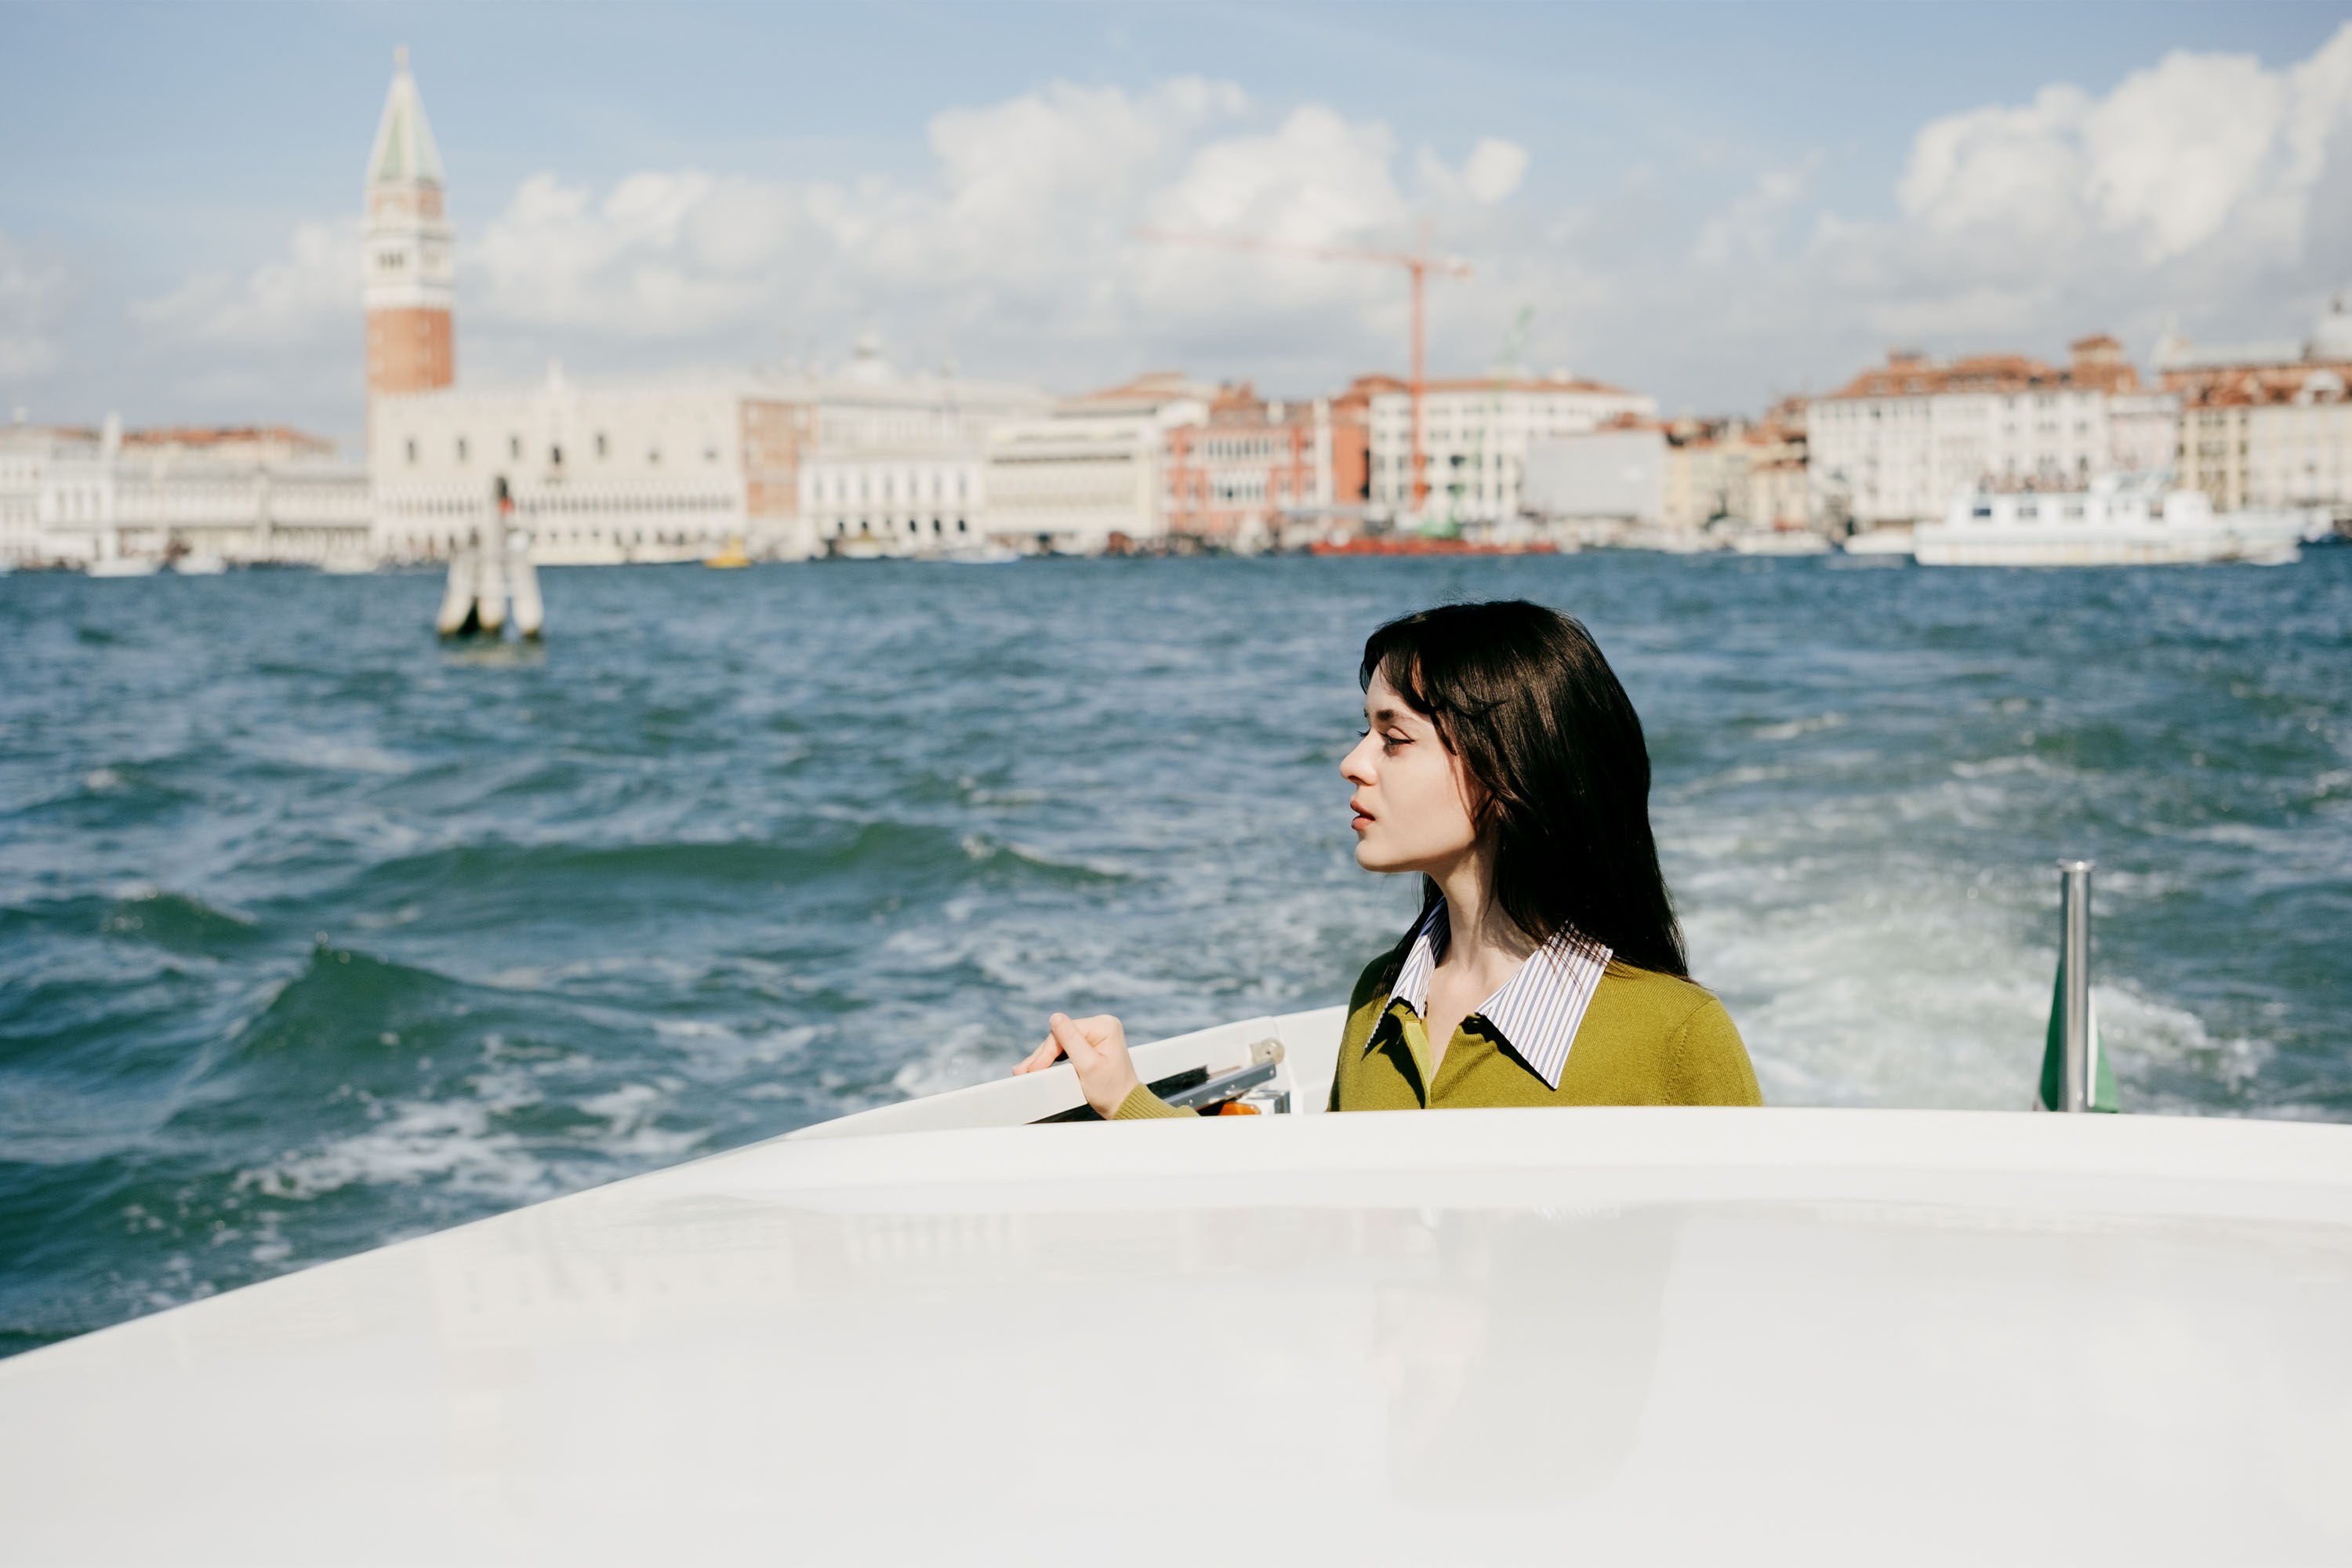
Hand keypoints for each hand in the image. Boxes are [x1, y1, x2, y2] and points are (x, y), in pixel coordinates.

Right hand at [1011, 1012, 1141, 1118]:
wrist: (1123, 1105)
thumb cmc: (1111, 1089)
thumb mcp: (1088, 1065)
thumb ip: (1071, 1040)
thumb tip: (1055, 1017)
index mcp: (1104, 1026)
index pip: (1065, 1031)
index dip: (1047, 1050)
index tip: (1032, 1069)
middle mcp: (1102, 1025)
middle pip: (1062, 1036)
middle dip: (1043, 1055)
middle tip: (1023, 1071)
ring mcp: (1097, 1034)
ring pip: (1062, 1042)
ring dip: (1045, 1057)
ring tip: (1027, 1071)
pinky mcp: (1092, 1044)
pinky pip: (1068, 1047)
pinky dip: (1054, 1058)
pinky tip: (1040, 1066)